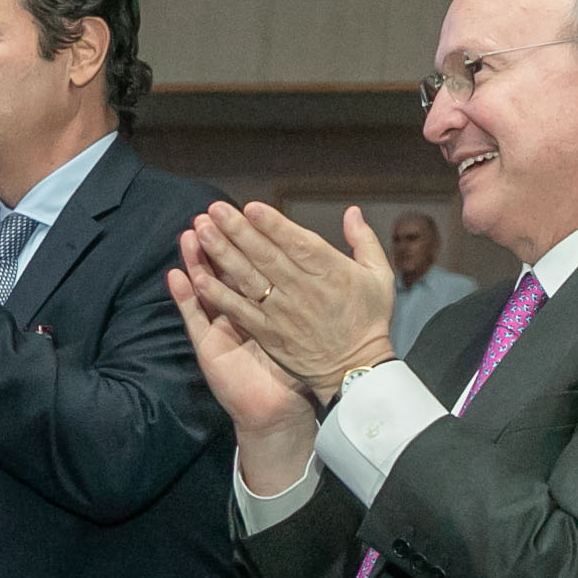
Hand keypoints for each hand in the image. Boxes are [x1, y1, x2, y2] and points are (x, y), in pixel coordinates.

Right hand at [168, 237, 316, 491]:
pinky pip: (196, 318)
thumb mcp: (321, 322)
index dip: (252, 237)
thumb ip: (328, 286)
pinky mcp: (210, 346)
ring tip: (190, 234)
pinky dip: (185, 297)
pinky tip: (177, 275)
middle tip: (210, 213)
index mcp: (269, 301)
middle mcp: (243, 309)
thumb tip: (341, 249)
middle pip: (229, 268)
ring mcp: (223, 327)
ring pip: (208, 287)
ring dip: (197, 260)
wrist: (286, 410)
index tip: (247, 211)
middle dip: (221, 240)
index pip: (258, 262)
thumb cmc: (305, 366)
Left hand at [183, 201, 399, 399]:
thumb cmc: (369, 320)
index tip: (251, 207)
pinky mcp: (269, 334)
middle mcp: (304, 290)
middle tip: (214, 210)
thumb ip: (363, 241)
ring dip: (222, 255)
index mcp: (331, 272)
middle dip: (237, 231)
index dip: (273, 225)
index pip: (297, 243)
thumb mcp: (379, 276)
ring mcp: (283, 313)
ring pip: (249, 279)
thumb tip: (351, 211)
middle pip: (265, 256)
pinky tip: (199, 279)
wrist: (355, 369)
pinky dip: (219, 296)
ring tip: (201, 233)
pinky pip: (240, 311)